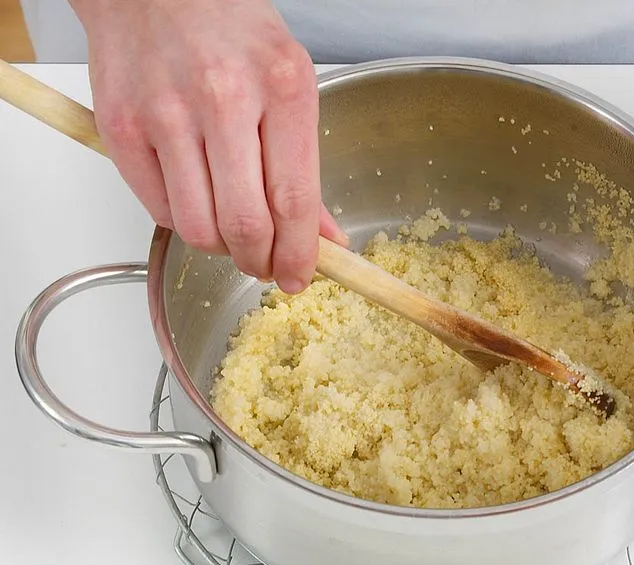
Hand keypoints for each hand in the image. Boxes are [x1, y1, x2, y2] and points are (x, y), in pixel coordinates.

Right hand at [70, 0, 347, 293]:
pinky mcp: (121, 127)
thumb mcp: (290, 84)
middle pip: (245, 225)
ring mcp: (166, 113)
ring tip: (231, 230)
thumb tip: (322, 238)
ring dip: (221, 248)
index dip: (299, 254)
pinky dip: (184, 220)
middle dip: (260, 262)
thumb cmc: (230, 29)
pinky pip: (159, 211)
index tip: (300, 276)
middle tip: (265, 263)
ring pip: (199, 229)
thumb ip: (304, 167)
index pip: (293, 199)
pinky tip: (197, 196)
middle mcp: (224, 98)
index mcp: (282, 86)